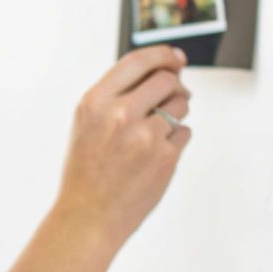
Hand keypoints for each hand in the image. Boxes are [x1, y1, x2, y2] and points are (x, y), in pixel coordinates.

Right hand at [53, 45, 191, 251]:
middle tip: (175, 97)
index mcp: (96, 101)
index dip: (163, 55)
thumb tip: (165, 71)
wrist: (88, 216)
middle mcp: (120, 114)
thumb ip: (118, 95)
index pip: (138, 61)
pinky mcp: (165, 158)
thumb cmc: (87, 170)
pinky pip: (185, 133)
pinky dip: (176, 140)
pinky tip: (156, 155)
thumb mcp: (88, 123)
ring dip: (177, 114)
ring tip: (157, 133)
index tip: (176, 58)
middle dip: (175, 87)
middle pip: (167, 80)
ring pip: (181, 106)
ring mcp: (145, 136)